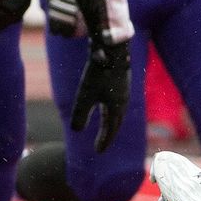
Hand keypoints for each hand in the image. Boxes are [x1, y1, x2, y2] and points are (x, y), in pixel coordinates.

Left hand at [70, 33, 130, 153]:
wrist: (112, 49)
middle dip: (109, 134)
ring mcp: (124, 91)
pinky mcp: (121, 81)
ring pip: (118, 112)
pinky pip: (118, 102)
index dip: (104, 141)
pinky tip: (107, 105)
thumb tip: (76, 130)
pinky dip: (113, 110)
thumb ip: (80, 114)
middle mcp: (123, 101)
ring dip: (112, 122)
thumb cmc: (98, 74)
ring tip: (106, 128)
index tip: (97, 151)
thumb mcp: (85, 95)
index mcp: (117, 108)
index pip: (111, 129)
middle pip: (116, 122)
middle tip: (102, 144)